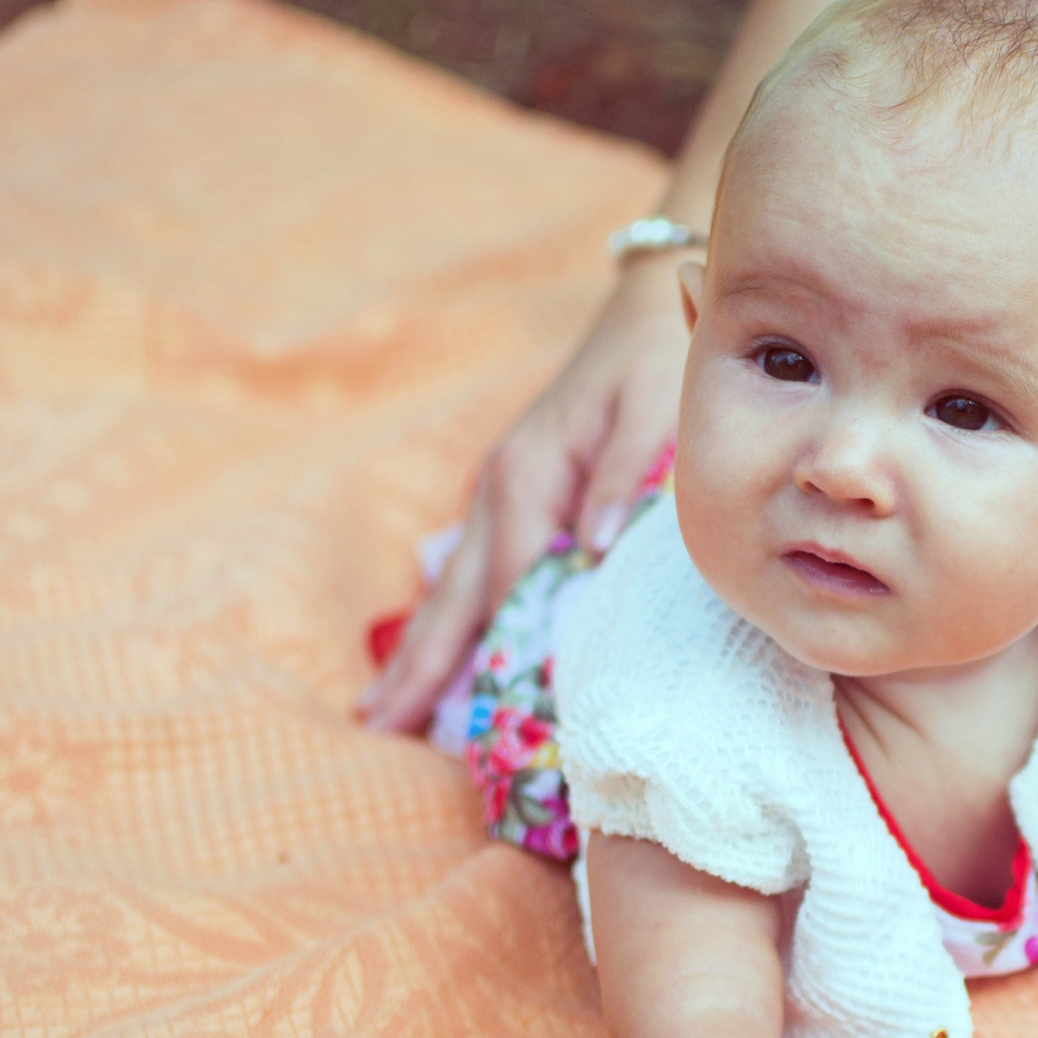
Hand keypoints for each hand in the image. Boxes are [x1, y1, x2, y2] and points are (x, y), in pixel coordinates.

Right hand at [357, 256, 689, 731]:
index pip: (503, 587)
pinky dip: (455, 615)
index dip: (486, 655)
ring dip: (424, 646)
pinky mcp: (517, 491)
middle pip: (455, 595)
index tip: (470, 721)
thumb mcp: (654, 409)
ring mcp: (501, 490)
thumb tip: (597, 543)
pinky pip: (478, 568)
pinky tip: (440, 652)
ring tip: (388, 711)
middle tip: (380, 730)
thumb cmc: (657, 356)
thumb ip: (624, 476)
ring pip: (456, 585)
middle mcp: (501, 488)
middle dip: (418, 664)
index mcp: (528, 477)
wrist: (650, 307)